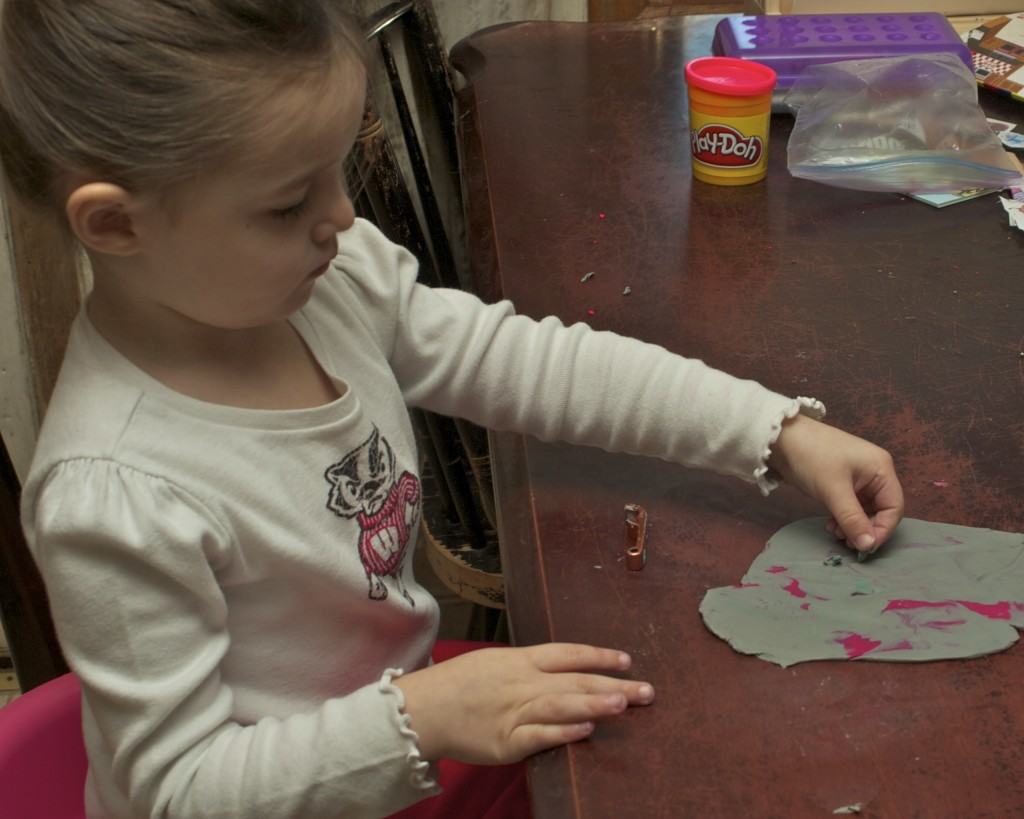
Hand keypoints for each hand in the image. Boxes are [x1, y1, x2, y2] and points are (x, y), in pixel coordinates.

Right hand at [393, 643, 653, 763]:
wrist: (423, 708)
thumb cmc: (459, 684)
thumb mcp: (495, 662)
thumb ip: (529, 667)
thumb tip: (563, 670)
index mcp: (520, 660)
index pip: (568, 653)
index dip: (598, 656)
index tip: (627, 660)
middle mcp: (522, 682)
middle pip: (574, 680)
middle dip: (613, 684)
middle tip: (647, 690)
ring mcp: (515, 712)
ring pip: (561, 705)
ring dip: (595, 704)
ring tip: (624, 704)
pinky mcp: (506, 742)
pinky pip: (539, 736)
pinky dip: (563, 733)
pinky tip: (586, 731)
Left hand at [768, 413, 903, 553]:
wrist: (780, 438)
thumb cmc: (812, 458)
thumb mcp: (833, 490)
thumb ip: (853, 519)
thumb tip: (869, 546)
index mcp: (881, 469)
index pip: (894, 507)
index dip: (882, 529)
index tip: (865, 547)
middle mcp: (874, 473)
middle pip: (881, 510)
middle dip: (866, 529)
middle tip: (847, 542)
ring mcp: (858, 477)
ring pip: (865, 510)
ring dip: (853, 526)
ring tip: (835, 533)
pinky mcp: (842, 482)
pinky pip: (851, 506)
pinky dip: (844, 518)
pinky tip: (831, 525)